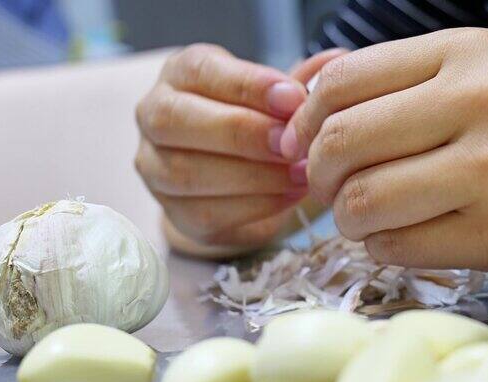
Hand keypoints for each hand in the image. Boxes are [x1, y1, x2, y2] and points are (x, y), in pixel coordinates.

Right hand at [135, 44, 343, 253]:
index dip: (248, 85)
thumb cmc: (256, 124)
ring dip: (253, 176)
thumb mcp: (274, 98)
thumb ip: (296, 83)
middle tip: (291, 143)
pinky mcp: (172, 212)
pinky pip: (207, 212)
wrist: (237, 183)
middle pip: (177, 120)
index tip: (294, 99)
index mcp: (180, 74)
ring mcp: (154, 167)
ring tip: (301, 174)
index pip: (201, 71)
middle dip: (242, 132)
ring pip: (188, 172)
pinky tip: (290, 196)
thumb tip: (334, 62)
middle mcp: (154, 115)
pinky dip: (256, 206)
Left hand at [281, 28, 487, 273]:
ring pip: (362, 203)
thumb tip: (302, 85)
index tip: (300, 142)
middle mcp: (478, 104)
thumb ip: (394, 76)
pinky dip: (383, 246)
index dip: (303, 118)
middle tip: (326, 185)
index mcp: (467, 53)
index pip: (342, 81)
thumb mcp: (484, 69)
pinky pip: (399, 247)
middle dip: (316, 173)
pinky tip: (403, 234)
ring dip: (346, 218)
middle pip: (341, 142)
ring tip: (364, 213)